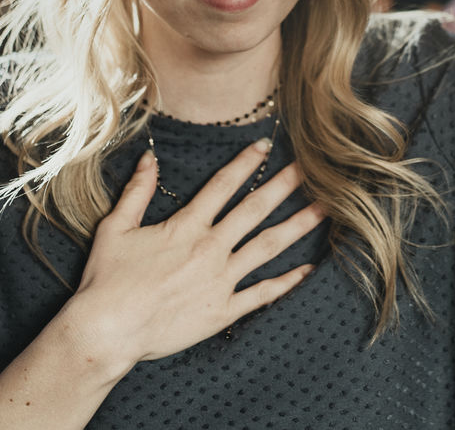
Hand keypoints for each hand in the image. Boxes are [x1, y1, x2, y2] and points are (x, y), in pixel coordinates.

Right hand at [69, 143, 322, 373]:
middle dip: (285, 185)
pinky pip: (262, 293)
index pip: (224, 185)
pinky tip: (309, 269)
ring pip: (268, 247)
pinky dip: (287, 282)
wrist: (105, 333)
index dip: (246, 162)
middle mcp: (210, 247)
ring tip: (325, 210)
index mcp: (187, 225)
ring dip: (298, 226)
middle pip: (256, 209)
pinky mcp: (222, 310)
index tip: (266, 144)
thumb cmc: (107, 280)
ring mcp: (220, 279)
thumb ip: (137, 191)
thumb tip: (150, 158)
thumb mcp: (115, 228)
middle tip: (313, 168)